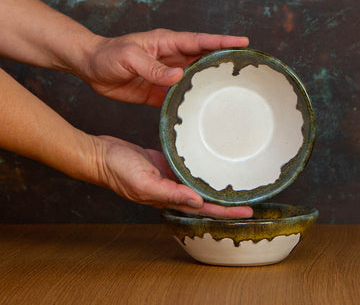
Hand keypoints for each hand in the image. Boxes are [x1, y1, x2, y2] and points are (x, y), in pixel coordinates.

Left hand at [81, 29, 248, 105]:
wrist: (90, 67)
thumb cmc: (108, 54)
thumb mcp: (129, 57)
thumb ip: (153, 67)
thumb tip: (179, 76)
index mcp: (168, 43)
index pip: (201, 41)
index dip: (222, 41)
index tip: (243, 42)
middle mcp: (172, 58)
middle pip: (204, 59)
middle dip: (225, 61)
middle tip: (247, 68)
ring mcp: (167, 75)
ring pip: (195, 78)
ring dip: (211, 83)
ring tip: (233, 92)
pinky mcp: (159, 91)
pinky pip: (180, 96)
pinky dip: (192, 102)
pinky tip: (203, 110)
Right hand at [95, 135, 252, 217]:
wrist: (102, 155)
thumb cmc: (118, 170)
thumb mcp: (143, 182)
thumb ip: (169, 193)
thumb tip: (196, 201)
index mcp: (168, 198)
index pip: (204, 208)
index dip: (226, 211)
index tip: (247, 210)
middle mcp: (172, 190)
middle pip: (206, 199)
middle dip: (227, 201)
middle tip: (249, 197)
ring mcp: (169, 177)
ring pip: (198, 183)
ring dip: (215, 185)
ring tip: (235, 181)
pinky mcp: (166, 164)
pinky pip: (187, 169)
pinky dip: (200, 168)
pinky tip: (209, 162)